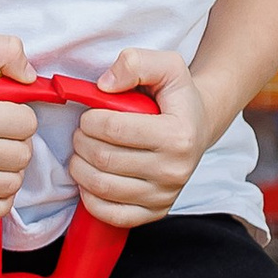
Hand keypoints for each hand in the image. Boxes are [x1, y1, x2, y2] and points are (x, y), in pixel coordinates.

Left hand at [70, 48, 213, 228]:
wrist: (198, 126)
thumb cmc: (175, 97)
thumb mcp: (165, 66)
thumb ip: (135, 63)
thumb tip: (105, 85)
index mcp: (178, 135)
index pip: (114, 130)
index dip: (90, 120)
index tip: (90, 114)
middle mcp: (175, 170)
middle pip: (103, 159)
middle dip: (81, 141)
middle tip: (83, 132)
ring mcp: (166, 195)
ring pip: (101, 187)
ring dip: (79, 167)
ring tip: (84, 151)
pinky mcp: (155, 212)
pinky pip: (110, 215)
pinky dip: (89, 197)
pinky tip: (91, 177)